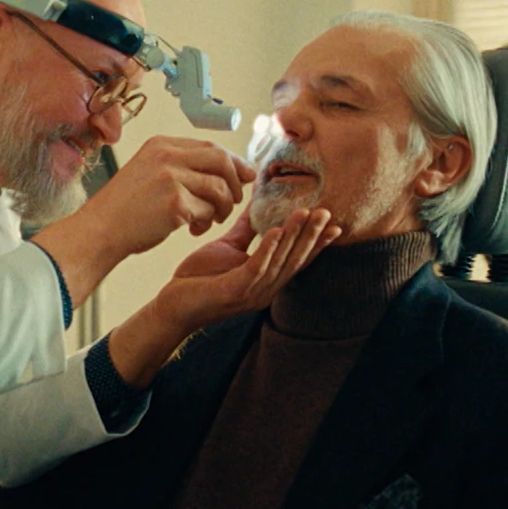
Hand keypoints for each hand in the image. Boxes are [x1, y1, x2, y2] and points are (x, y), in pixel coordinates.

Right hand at [68, 136, 254, 255]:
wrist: (100, 230)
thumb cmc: (125, 208)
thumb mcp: (151, 173)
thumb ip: (186, 167)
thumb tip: (236, 171)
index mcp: (161, 144)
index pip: (211, 146)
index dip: (233, 163)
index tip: (243, 178)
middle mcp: (167, 155)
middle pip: (221, 160)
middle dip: (234, 183)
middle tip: (232, 203)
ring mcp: (171, 177)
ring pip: (219, 188)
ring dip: (222, 208)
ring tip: (209, 220)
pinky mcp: (175, 202)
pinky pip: (208, 210)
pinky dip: (206, 222)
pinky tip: (193, 229)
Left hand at [152, 207, 338, 334]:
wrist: (172, 304)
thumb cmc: (199, 279)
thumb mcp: (228, 248)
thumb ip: (246, 230)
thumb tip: (257, 203)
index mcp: (267, 279)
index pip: (298, 261)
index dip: (318, 244)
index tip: (335, 225)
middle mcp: (266, 289)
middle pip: (296, 260)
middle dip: (312, 235)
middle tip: (325, 211)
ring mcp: (252, 293)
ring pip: (280, 262)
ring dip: (295, 237)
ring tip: (305, 214)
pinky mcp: (235, 291)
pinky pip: (257, 268)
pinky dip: (269, 249)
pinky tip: (277, 231)